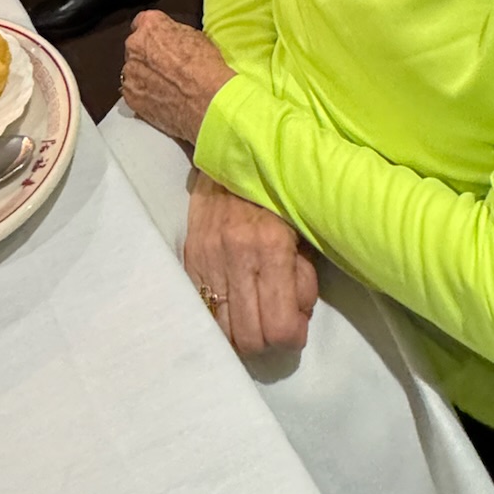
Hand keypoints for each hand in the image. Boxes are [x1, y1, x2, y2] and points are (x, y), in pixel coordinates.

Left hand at [120, 9, 233, 145]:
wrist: (206, 101)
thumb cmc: (205, 68)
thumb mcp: (195, 36)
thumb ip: (173, 33)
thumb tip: (169, 37)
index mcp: (150, 25)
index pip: (143, 23)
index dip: (154, 33)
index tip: (159, 41)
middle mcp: (135, 45)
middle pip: (137, 47)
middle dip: (148, 55)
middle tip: (167, 67)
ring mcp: (130, 72)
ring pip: (134, 70)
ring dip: (144, 75)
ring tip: (166, 86)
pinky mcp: (130, 96)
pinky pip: (134, 92)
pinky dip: (144, 94)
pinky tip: (162, 99)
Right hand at [184, 173, 318, 356]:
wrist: (231, 153)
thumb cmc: (277, 192)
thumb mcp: (303, 229)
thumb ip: (304, 275)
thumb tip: (299, 314)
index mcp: (271, 247)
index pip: (279, 327)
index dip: (293, 337)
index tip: (296, 325)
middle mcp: (236, 256)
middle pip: (250, 339)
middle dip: (269, 340)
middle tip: (276, 320)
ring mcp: (207, 259)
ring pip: (223, 332)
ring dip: (242, 333)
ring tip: (254, 314)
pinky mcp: (189, 258)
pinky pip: (201, 309)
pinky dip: (219, 317)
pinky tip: (232, 303)